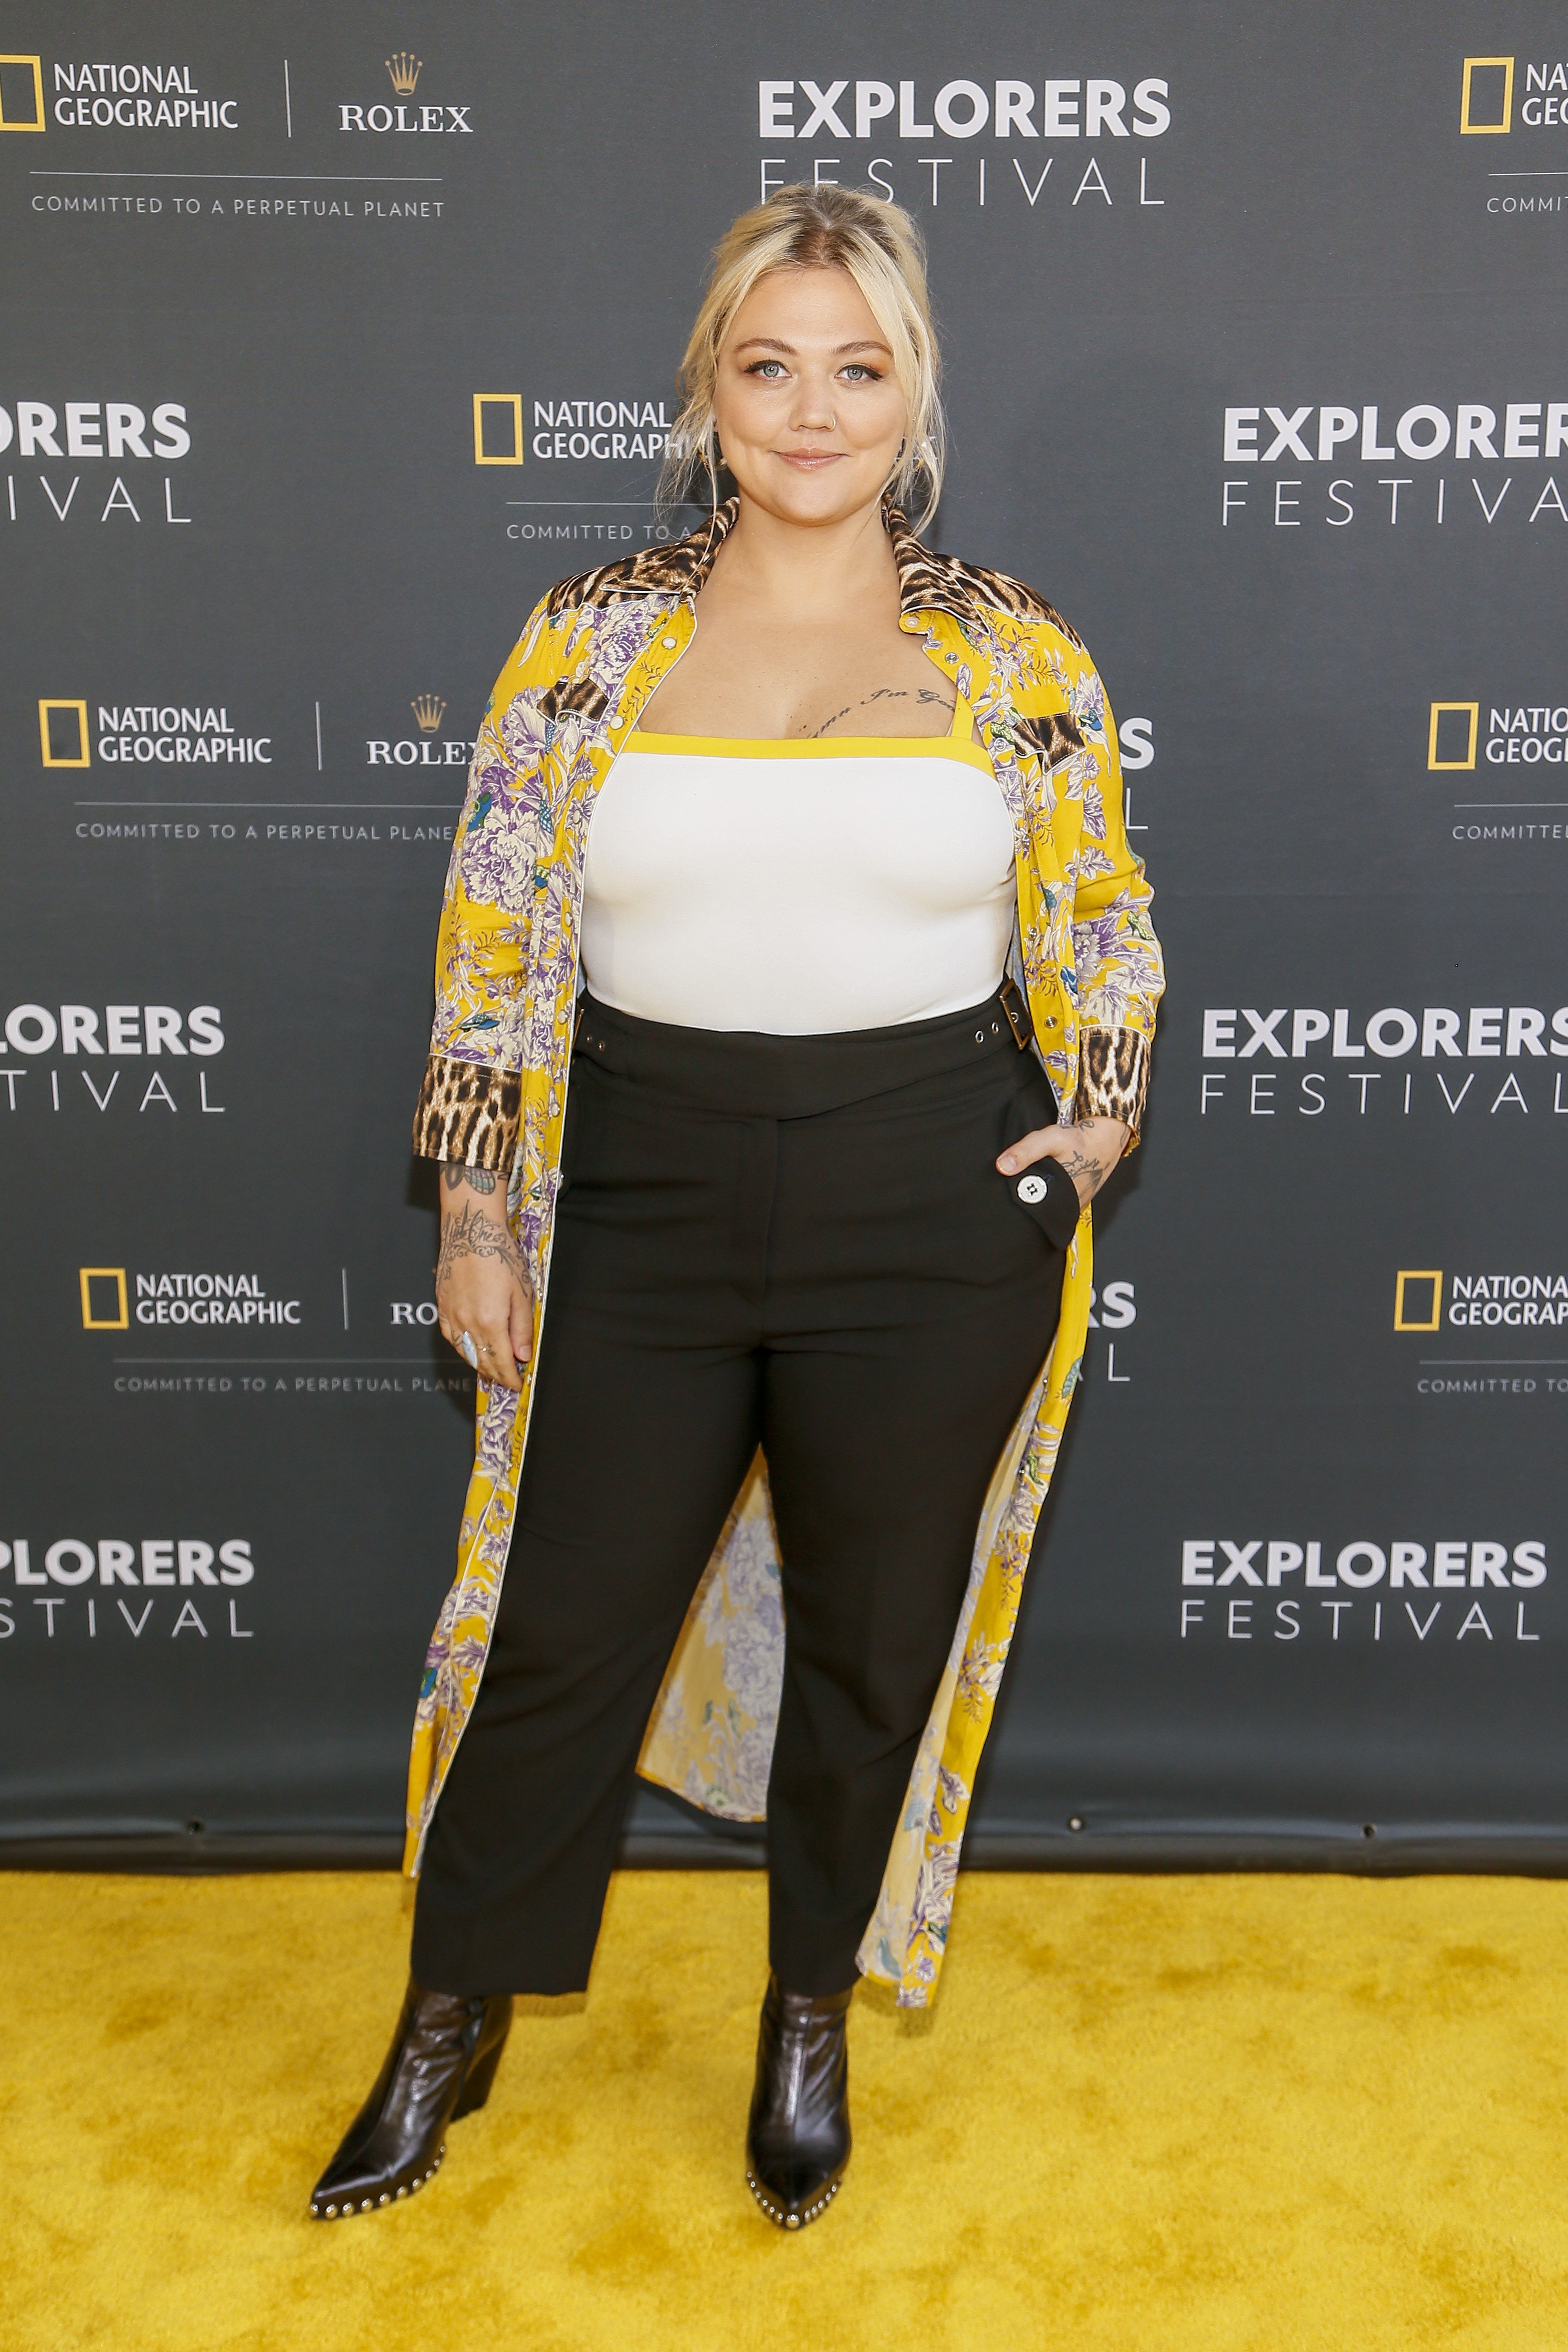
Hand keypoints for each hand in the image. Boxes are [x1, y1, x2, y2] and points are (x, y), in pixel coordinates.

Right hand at [435, 1164, 533, 1392]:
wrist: (470, 1228)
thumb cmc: (499, 1254)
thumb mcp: (522, 1292)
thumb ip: (521, 1327)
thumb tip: (523, 1355)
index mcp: (490, 1322)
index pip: (501, 1362)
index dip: (510, 1377)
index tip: (517, 1385)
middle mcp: (467, 1323)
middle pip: (481, 1361)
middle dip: (496, 1375)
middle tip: (507, 1381)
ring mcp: (451, 1314)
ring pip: (463, 1352)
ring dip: (478, 1364)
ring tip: (491, 1369)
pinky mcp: (441, 1305)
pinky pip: (450, 1336)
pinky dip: (461, 1348)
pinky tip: (469, 1348)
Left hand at [997, 1115, 1129, 1208]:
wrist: (1106, 1137)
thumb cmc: (1080, 1139)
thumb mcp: (1050, 1140)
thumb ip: (1026, 1152)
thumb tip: (1003, 1166)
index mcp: (1061, 1196)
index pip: (1031, 1211)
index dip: (1018, 1202)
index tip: (1010, 1191)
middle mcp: (1070, 1205)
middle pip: (1040, 1210)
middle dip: (1027, 1200)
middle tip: (1023, 1183)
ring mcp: (1076, 1204)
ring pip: (1050, 1207)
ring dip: (1039, 1198)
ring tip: (1034, 1182)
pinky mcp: (1079, 1200)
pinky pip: (1060, 1203)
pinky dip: (1051, 1195)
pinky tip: (1047, 1183)